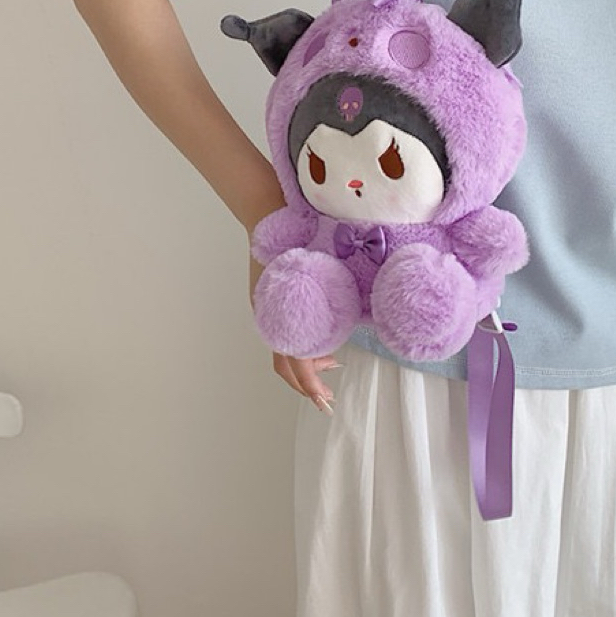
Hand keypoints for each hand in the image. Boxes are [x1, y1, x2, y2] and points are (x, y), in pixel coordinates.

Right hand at [249, 248, 339, 415]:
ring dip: (304, 368)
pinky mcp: (272, 307)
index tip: (322, 398)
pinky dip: (301, 348)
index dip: (308, 383)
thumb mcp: (307, 273)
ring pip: (284, 353)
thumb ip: (324, 300)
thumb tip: (348, 326)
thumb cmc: (290, 240)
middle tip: (327, 399)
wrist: (267, 217)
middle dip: (306, 385)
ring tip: (329, 367)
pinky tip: (319, 344)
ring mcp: (268, 314)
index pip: (292, 361)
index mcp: (277, 315)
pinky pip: (284, 337)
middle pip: (285, 366)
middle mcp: (269, 319)